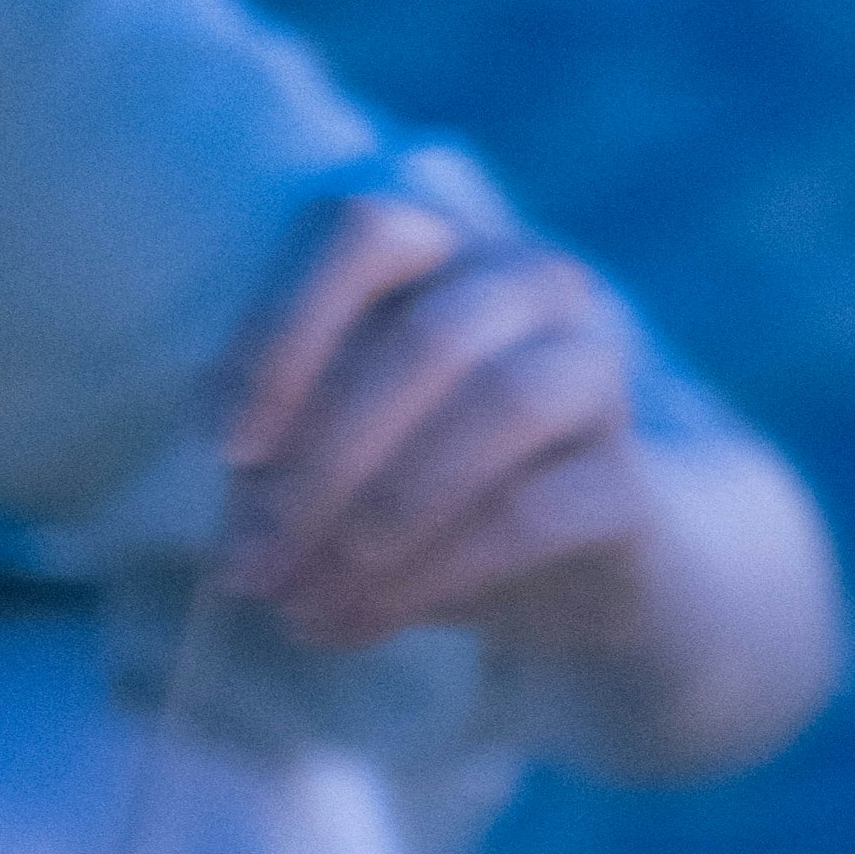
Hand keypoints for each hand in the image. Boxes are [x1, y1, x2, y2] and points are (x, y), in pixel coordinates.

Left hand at [218, 190, 655, 665]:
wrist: (562, 567)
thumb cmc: (412, 479)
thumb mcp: (322, 452)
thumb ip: (272, 461)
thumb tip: (244, 535)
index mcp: (440, 248)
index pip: (361, 232)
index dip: (281, 332)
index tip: (225, 449)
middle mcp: (532, 283)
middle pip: (427, 335)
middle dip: (323, 463)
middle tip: (254, 567)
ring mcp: (598, 373)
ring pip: (501, 404)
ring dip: (383, 514)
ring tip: (307, 603)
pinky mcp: (629, 482)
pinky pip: (533, 512)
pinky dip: (431, 574)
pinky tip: (364, 621)